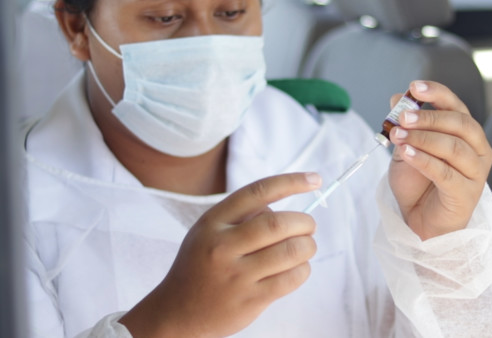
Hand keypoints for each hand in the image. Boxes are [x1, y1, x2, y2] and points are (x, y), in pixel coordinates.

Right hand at [119, 172, 321, 336]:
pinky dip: (303, 269)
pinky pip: (291, 278)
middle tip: (309, 226)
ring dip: (308, 246)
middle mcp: (222, 246)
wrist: (176, 312)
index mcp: (213, 221)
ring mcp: (236, 275)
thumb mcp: (208, 231)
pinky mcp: (250, 300)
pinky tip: (298, 268)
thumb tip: (287, 208)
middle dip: (305, 222)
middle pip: (279, 223)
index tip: (314, 178)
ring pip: (291, 251)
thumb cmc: (201, 264)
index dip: (291, 182)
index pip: (258, 192)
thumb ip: (242, 216)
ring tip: (306, 247)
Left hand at [387, 81, 491, 239]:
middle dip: (428, 117)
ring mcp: (476, 172)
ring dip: (423, 138)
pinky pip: (446, 172)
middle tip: (402, 117)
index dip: (437, 94)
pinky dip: (424, 160)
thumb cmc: (418, 183)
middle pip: (459, 124)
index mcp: (467, 133)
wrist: (420, 221)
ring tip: (398, 136)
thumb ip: (405, 125)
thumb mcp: (406, 148)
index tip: (414, 87)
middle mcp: (479, 149)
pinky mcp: (466, 193)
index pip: (457, 106)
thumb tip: (397, 97)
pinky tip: (406, 152)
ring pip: (453, 147)